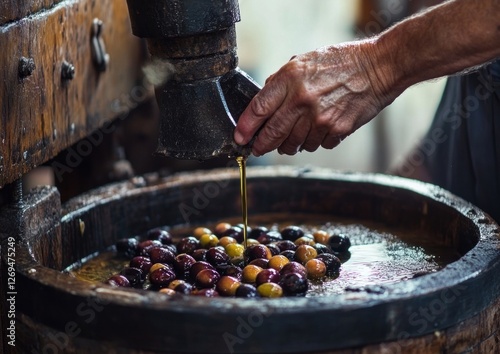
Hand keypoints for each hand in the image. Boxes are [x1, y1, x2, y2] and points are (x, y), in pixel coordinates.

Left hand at [233, 40, 395, 155]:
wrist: (377, 68)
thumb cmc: (340, 63)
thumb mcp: (303, 62)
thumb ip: (280, 82)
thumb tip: (262, 104)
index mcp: (290, 79)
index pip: (258, 109)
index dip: (245, 127)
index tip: (240, 137)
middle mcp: (302, 100)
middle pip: (272, 133)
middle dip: (261, 145)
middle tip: (257, 148)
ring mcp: (319, 118)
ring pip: (293, 145)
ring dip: (289, 145)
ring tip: (292, 137)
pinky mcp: (336, 130)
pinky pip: (316, 146)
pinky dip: (313, 142)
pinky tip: (318, 130)